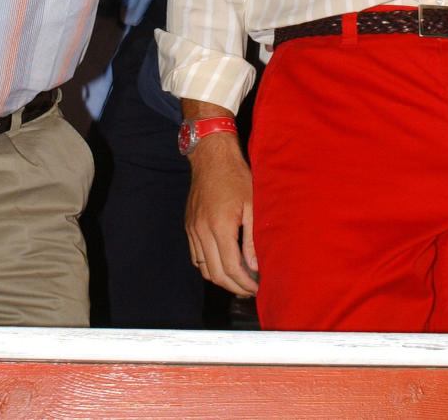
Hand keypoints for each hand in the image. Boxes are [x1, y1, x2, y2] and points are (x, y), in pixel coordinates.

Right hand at [185, 131, 258, 295]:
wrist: (212, 157)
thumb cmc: (236, 177)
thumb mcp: (252, 205)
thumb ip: (252, 238)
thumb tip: (255, 267)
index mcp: (219, 226)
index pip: (231, 268)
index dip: (245, 283)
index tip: (258, 288)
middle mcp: (201, 231)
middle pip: (216, 274)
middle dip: (234, 287)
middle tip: (250, 290)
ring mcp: (192, 229)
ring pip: (203, 268)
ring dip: (221, 279)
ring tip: (239, 280)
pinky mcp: (188, 226)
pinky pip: (196, 256)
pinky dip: (209, 266)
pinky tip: (223, 264)